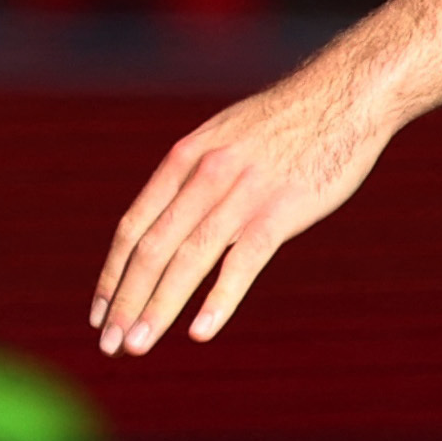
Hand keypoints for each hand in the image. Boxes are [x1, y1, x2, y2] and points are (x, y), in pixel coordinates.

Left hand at [88, 63, 394, 354]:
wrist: (344, 94)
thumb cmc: (284, 123)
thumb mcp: (222, 138)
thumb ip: (192, 177)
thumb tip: (166, 221)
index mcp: (184, 158)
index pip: (132, 226)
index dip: (111, 274)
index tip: (97, 314)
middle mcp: (204, 175)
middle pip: (152, 249)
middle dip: (125, 301)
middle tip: (109, 345)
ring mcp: (242, 192)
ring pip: (188, 259)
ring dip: (158, 307)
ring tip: (137, 345)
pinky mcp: (281, 209)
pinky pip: (243, 261)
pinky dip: (218, 299)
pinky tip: (199, 331)